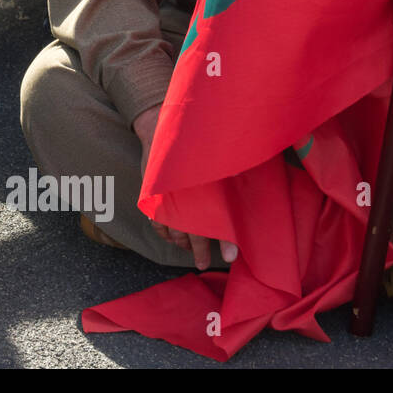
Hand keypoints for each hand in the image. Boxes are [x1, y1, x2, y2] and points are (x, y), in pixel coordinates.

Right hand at [135, 104, 238, 269]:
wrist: (159, 130)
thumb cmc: (193, 146)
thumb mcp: (216, 163)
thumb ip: (230, 183)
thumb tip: (243, 191)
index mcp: (195, 193)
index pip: (208, 226)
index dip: (221, 243)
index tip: (229, 258)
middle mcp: (176, 200)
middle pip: (187, 234)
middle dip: (197, 251)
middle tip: (202, 262)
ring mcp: (160, 199)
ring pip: (170, 231)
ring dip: (180, 242)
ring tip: (189, 247)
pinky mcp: (149, 197)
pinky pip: (154, 222)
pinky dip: (163, 232)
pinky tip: (172, 236)